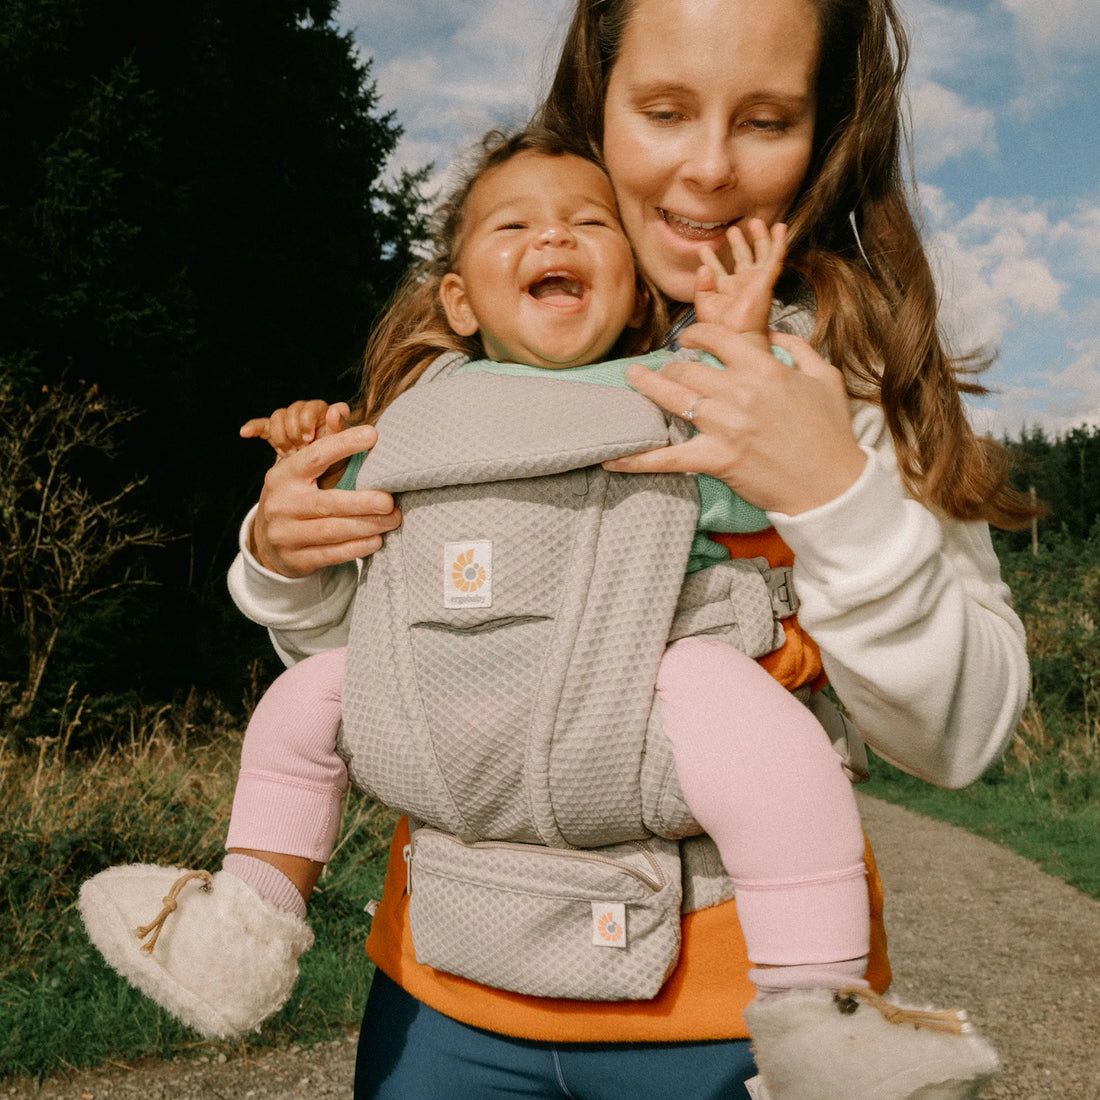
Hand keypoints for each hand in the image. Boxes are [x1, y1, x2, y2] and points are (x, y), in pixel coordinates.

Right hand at [240, 400, 350, 457]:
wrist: (319, 483)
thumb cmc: (337, 465)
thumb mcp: (342, 452)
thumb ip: (340, 430)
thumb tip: (337, 409)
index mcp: (326, 416)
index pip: (313, 406)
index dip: (308, 420)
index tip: (309, 439)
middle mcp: (308, 415)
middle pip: (293, 410)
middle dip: (294, 432)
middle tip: (300, 450)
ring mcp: (292, 424)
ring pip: (278, 417)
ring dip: (281, 436)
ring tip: (289, 454)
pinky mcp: (276, 434)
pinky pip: (263, 425)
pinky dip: (254, 427)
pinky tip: (245, 433)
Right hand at [250, 426, 401, 576]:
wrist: (268, 541)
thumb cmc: (298, 498)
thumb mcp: (303, 474)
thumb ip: (329, 451)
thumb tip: (358, 423)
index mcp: (284, 475)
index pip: (315, 456)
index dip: (343, 444)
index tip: (373, 435)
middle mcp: (281, 504)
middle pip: (327, 502)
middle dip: (362, 502)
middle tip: (390, 501)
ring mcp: (285, 534)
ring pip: (332, 531)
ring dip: (367, 526)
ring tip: (393, 520)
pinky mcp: (295, 559)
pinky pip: (331, 554)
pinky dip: (357, 548)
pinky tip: (376, 541)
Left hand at [603, 330, 865, 515]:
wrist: (832, 486)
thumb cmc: (832, 433)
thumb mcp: (825, 377)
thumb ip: (798, 349)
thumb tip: (774, 335)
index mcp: (765, 368)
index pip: (717, 337)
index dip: (695, 334)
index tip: (687, 339)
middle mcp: (740, 392)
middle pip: (688, 369)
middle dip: (672, 366)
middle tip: (664, 368)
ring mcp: (725, 426)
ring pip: (673, 398)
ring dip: (647, 387)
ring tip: (631, 378)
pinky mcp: (716, 459)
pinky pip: (668, 458)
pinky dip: (637, 459)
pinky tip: (611, 458)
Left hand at [694, 220, 785, 343]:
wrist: (735, 337)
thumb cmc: (720, 329)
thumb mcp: (704, 305)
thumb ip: (701, 286)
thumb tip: (703, 267)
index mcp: (727, 291)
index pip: (719, 271)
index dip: (711, 259)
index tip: (704, 249)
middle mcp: (743, 285)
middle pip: (743, 259)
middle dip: (738, 244)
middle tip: (733, 230)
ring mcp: (756, 281)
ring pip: (761, 254)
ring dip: (759, 237)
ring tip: (755, 222)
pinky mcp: (766, 280)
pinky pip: (775, 257)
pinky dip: (778, 242)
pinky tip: (780, 228)